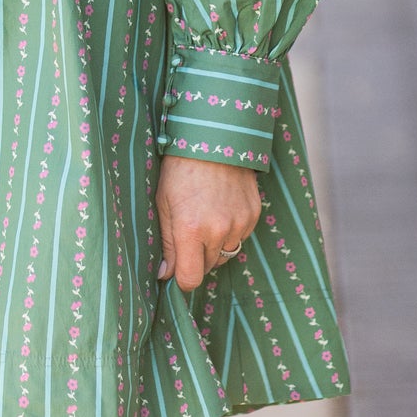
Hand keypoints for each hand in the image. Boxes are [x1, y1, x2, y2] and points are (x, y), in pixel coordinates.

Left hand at [154, 156, 260, 291]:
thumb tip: (165, 275)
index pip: (190, 278)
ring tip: (205, 217)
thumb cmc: (180, 170)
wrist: (213, 137)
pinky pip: (240, 237)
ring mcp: (239, 223)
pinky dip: (230, 231)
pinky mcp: (253, 215)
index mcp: (190, 229)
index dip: (181, 279)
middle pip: (208, 267)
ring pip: (226, 254)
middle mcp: (218, 231)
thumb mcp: (163, 203)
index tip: (176, 270)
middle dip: (197, 257)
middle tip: (188, 232)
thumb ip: (167, 243)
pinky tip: (220, 208)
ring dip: (215, 246)